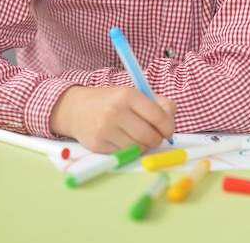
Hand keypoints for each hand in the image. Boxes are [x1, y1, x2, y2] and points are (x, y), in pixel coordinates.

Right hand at [49, 85, 175, 153]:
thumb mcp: (134, 94)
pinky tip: (124, 140)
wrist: (77, 108)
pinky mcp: (98, 145)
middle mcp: (116, 111)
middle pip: (150, 136)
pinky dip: (130, 151)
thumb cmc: (112, 101)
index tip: (168, 130)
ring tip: (137, 136)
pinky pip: (125, 154)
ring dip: (143, 146)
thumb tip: (171, 121)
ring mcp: (106, 129)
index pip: (158, 116)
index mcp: (128, 95)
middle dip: (157, 139)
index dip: (168, 127)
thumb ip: (158, 104)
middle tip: (154, 136)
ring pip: (139, 148)